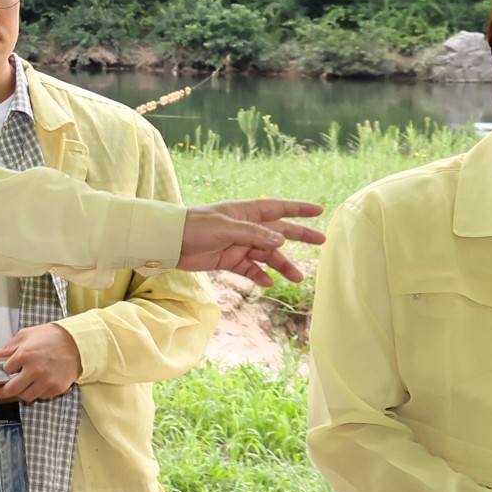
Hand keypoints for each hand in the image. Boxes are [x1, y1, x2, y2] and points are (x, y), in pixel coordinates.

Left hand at [0, 321, 82, 404]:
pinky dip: (38, 392)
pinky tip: (38, 383)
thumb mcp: (25, 336)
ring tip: (23, 384)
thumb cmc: (51, 337)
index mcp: (24, 355)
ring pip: (26, 396)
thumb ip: (5, 348)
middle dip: (4, 390)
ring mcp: (47, 381)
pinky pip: (42, 396)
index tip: (5, 371)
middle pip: (12, 389)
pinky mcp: (57, 388)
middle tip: (1, 390)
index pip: (5, 370)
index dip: (4, 370)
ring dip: (22, 392)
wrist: (77, 342)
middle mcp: (35, 370)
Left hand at [179, 200, 323, 281]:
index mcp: (246, 212)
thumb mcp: (226, 228)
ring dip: (282, 265)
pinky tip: (269, 283)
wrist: (170, 242)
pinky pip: (250, 269)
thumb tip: (282, 239)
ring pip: (267, 255)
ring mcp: (239, 244)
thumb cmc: (195, 226)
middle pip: (279, 231)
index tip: (319, 210)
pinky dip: (260, 276)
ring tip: (297, 277)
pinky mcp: (230, 260)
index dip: (298, 209)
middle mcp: (246, 227)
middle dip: (300, 236)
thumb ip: (254, 234)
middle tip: (322, 241)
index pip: (278, 208)